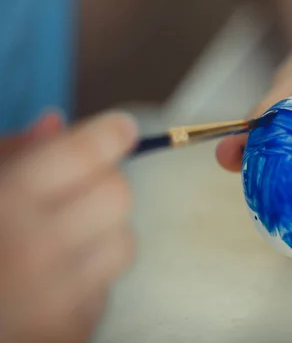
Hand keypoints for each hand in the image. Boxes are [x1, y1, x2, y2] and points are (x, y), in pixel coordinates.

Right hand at [0, 111, 137, 341]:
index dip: (108, 134)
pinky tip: (49, 286)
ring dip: (103, 235)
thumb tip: (57, 124)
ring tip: (58, 244)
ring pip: (125, 242)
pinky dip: (88, 279)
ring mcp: (58, 301)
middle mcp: (35, 254)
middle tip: (79, 189)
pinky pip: (107, 287)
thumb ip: (9, 156)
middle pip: (119, 194)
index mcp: (4, 207)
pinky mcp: (72, 333)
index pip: (81, 155)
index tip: (121, 128)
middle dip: (105, 183)